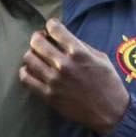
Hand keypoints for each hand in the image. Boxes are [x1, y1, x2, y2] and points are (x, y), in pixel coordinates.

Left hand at [18, 19, 129, 134]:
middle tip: (41, 40)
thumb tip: (64, 38)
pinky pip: (26, 78)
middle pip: (37, 42)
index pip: (55, 29)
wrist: (110, 112)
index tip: (52, 27)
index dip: (51, 24)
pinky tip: (31, 70)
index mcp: (79, 53)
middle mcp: (64, 65)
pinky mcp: (48, 95)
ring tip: (37, 56)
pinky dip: (26, 71)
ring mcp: (54, 80)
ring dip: (32, 53)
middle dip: (38, 37)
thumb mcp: (101, 59)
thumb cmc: (108, 83)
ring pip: (28, 58)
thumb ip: (82, 47)